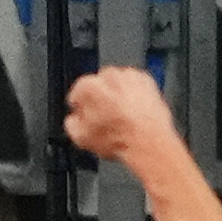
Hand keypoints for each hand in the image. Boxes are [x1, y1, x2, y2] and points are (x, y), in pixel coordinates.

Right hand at [63, 67, 181, 168]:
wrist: (149, 144)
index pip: (78, 92)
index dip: (82, 106)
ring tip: (123, 115)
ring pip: (118, 83)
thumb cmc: (120, 140)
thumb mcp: (81, 138)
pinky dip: (135, 94)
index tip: (86, 115)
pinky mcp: (147, 82)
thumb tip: (73, 120)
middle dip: (101, 98)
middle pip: (98, 85)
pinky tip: (136, 110)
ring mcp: (129, 77)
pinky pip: (136, 85)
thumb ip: (71, 123)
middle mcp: (108, 76)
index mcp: (88, 86)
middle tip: (107, 117)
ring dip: (118, 94)